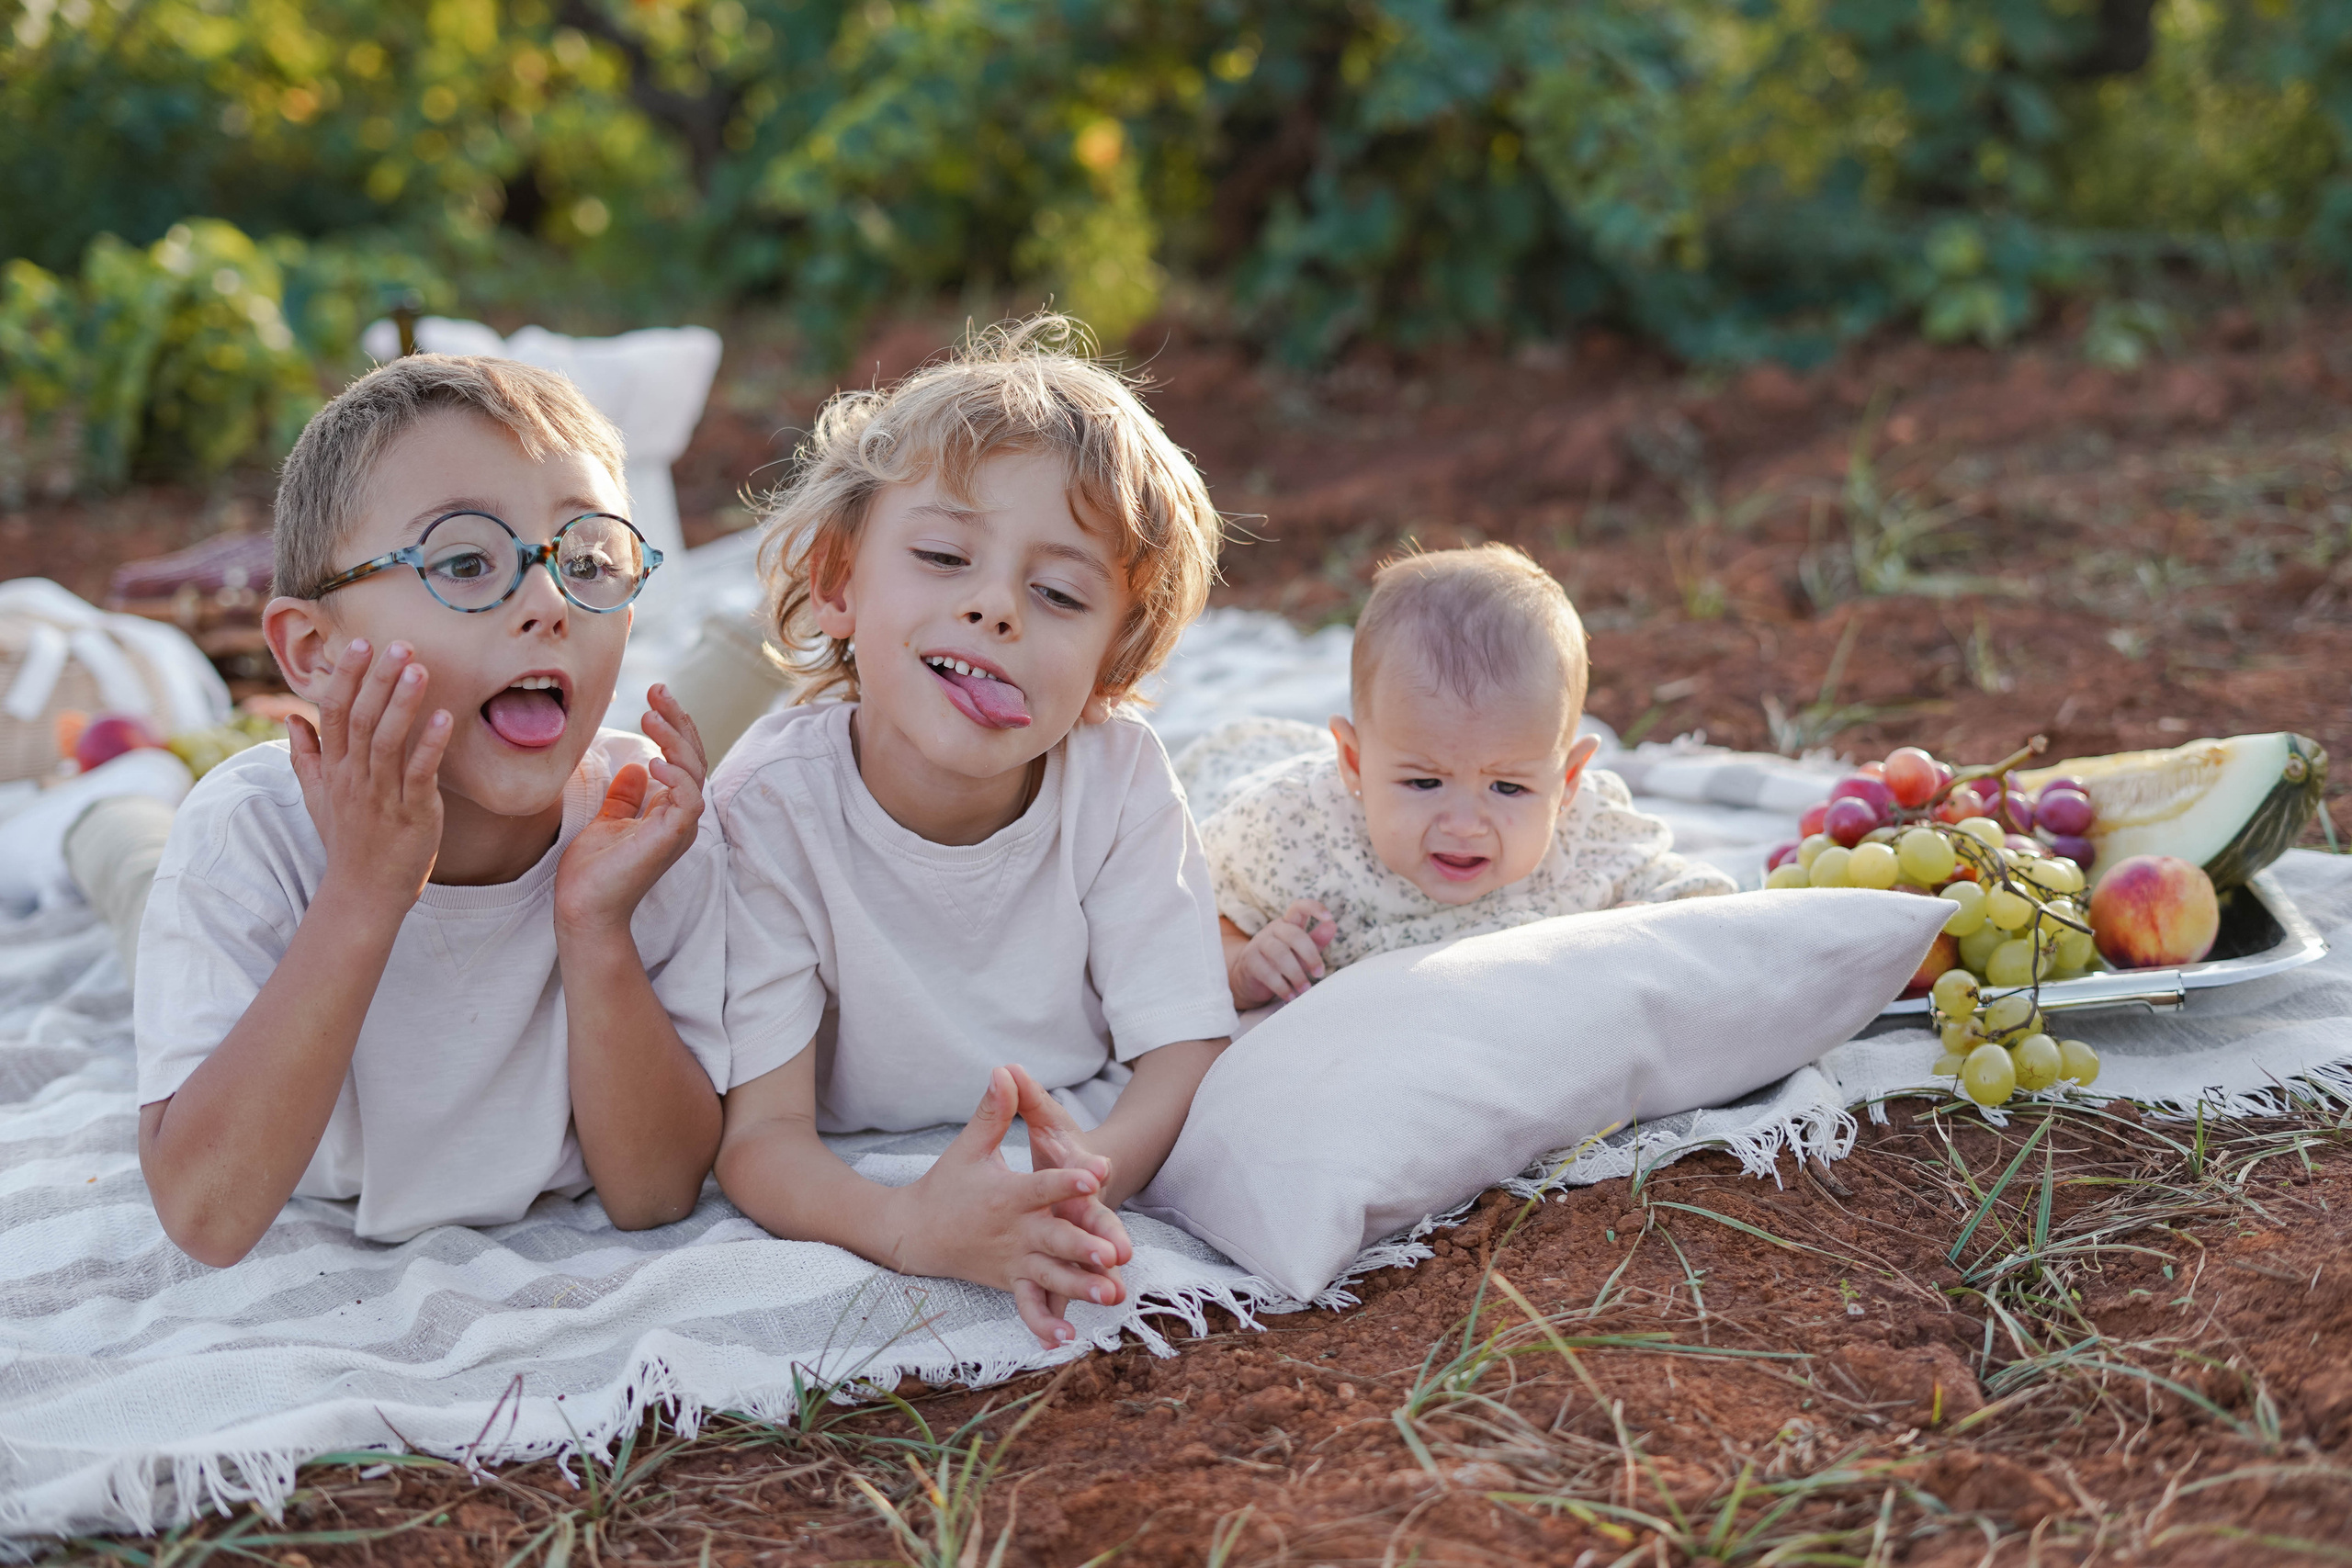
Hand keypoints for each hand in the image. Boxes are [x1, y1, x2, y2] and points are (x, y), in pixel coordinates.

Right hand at [287, 639, 450, 907]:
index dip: (347, 677)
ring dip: (402, 703)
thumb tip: (291, 718)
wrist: (364, 894)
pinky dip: (430, 745)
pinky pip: (419, 774)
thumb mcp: (319, 798)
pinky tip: (445, 718)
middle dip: (378, 680)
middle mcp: (354, 778)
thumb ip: (306, 756)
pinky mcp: (413, 813)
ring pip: (387, 742)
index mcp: (334, 769)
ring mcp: (382, 796)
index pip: (332, 712)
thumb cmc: (347, 841)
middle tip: (398, 644)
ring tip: (418, 669)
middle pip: (359, 719)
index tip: (361, 643)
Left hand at [556, 685, 708, 933]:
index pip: (682, 759)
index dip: (673, 726)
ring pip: (694, 773)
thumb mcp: (607, 821)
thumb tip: (635, 767)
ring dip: (675, 740)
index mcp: (668, 811)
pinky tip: (653, 760)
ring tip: (651, 717)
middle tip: (657, 690)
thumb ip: (625, 796)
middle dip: (678, 721)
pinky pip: (688, 801)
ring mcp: (679, 828)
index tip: (653, 697)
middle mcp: (680, 817)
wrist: (583, 910)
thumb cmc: (593, 873)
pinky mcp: (671, 839)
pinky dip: (675, 777)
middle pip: (693, 758)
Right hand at [891, 1066, 1127, 1349]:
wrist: (915, 1234)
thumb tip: (1004, 1070)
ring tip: (1112, 1294)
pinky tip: (1069, 1340)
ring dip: (1080, 1287)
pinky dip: (1045, 1324)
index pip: (1042, 1186)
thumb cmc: (946, 1184)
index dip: (1068, 1180)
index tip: (1098, 1175)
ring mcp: (1014, 1262)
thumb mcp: (968, 1146)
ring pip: (1051, 1277)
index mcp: (1006, 1196)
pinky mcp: (1012, 1283)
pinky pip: (1030, 1305)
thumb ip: (993, 1111)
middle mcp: (1013, 1232)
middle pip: (1053, 1240)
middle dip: (1083, 1247)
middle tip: (1114, 1253)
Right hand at [1229, 899, 1336, 1006]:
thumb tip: (1332, 925)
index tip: (1329, 918)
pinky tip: (1291, 996)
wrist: (1248, 979)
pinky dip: (1282, 987)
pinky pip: (1267, 972)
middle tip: (1319, 974)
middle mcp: (1272, 930)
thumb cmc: (1280, 963)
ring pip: (1280, 954)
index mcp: (1287, 924)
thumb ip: (1316, 940)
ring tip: (1305, 990)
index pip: (1299, 907)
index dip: (1314, 908)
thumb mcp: (1301, 952)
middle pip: (1294, 935)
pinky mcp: (1249, 962)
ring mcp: (1258, 944)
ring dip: (1296, 974)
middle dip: (1310, 956)